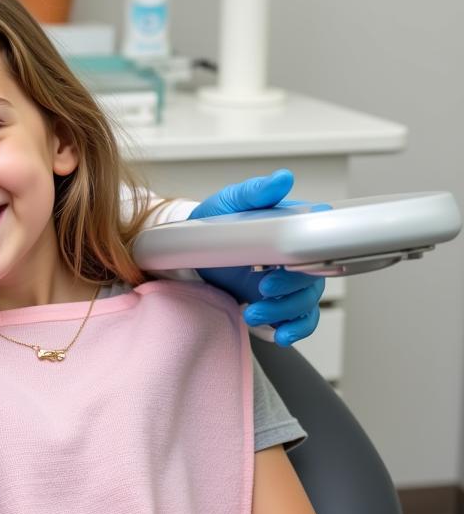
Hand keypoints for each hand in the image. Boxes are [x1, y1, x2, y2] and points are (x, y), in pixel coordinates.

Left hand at [189, 169, 325, 345]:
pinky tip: (280, 334)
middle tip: (263, 289)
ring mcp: (289, 281)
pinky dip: (295, 329)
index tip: (284, 263)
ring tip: (253, 313)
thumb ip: (254, 192)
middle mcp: (296, 255)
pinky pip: (300, 320)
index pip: (318, 239)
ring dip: (285, 312)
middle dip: (291, 289)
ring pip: (307, 302)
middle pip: (315, 277)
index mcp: (292, 227)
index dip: (310, 254)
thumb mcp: (229, 202)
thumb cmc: (214, 222)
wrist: (194, 252)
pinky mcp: (279, 302)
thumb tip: (282, 179)